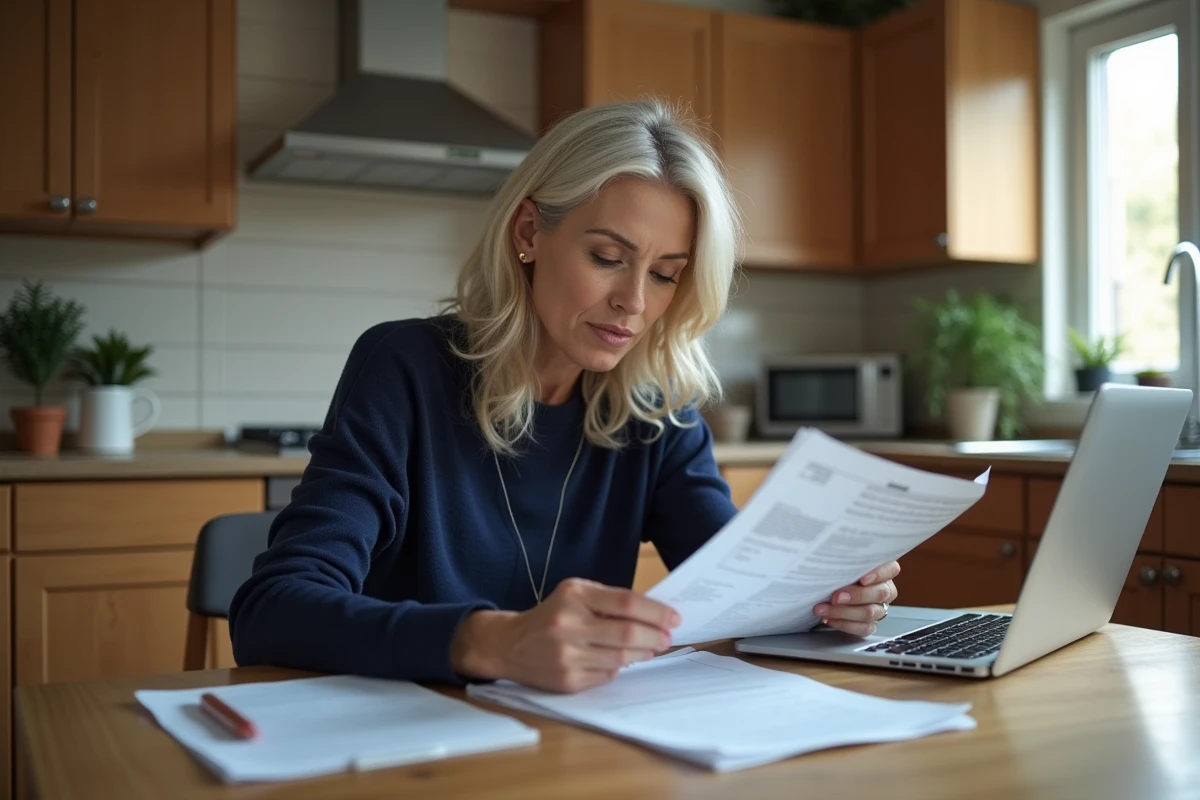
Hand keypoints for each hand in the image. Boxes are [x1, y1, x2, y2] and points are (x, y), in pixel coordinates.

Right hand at [450, 577, 680, 692]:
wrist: (509, 644)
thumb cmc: (551, 615)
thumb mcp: (575, 594)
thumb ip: (609, 600)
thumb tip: (653, 615)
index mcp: (574, 596)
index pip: (626, 603)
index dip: (655, 611)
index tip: (674, 617)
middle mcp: (568, 624)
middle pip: (628, 632)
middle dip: (655, 636)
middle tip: (668, 637)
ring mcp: (567, 655)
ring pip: (621, 658)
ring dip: (643, 653)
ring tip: (651, 648)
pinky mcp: (567, 680)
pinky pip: (607, 675)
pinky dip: (619, 667)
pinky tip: (622, 660)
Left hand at [812, 561, 899, 636]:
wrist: (827, 591)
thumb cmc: (837, 571)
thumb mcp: (842, 560)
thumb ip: (845, 557)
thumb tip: (832, 551)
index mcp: (883, 570)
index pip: (891, 569)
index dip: (878, 574)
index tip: (862, 579)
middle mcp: (884, 589)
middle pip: (880, 593)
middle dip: (856, 595)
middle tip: (835, 596)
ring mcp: (879, 608)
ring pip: (870, 613)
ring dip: (843, 612)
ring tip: (823, 609)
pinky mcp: (870, 624)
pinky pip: (863, 628)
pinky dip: (844, 624)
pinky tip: (829, 619)